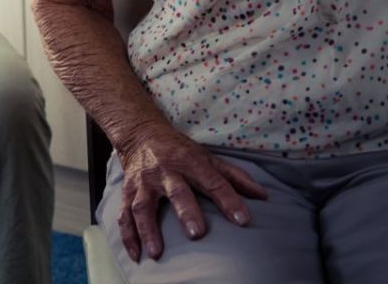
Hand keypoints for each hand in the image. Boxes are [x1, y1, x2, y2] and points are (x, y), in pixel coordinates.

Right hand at [115, 122, 268, 262]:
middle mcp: (165, 171)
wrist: (140, 132)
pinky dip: (128, 235)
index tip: (242, 220)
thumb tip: (263, 196)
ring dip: (148, 229)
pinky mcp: (127, 190)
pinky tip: (135, 255)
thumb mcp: (208, 156)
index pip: (213, 181)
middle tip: (196, 234)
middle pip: (177, 192)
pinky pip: (124, 214)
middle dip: (186, 212)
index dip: (229, 200)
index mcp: (189, 161)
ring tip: (156, 252)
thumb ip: (235, 176)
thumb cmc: (180, 149)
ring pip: (143, 206)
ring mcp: (143, 182)